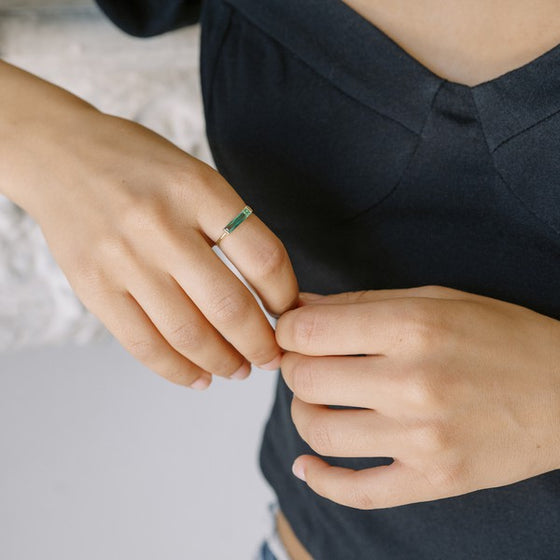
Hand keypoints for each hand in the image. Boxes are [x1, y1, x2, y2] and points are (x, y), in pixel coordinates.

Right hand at [24, 110, 297, 388]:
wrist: (59, 155)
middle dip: (260, 344)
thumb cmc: (139, 166)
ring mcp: (122, 258)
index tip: (288, 312)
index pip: (263, 257)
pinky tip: (198, 377)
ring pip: (187, 333)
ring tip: (240, 370)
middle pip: (228, 306)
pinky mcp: (93, 286)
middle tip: (271, 357)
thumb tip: (269, 291)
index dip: (285, 296)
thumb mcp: (195, 176)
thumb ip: (230, 226)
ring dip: (223, 362)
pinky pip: (143, 343)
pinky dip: (177, 370)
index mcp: (197, 189)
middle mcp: (160, 224)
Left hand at [276, 285, 559, 508]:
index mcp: (411, 327)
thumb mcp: (434, 299)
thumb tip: (299, 307)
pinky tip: (307, 465)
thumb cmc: (500, 335)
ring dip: (303, 414)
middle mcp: (412, 382)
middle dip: (293, 368)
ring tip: (316, 402)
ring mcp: (422, 438)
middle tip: (307, 364)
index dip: (287, 331)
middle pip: (305, 380)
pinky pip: (358, 492)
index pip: (309, 332)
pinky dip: (320, 481)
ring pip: (320, 432)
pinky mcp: (433, 479)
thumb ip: (359, 303)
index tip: (293, 333)